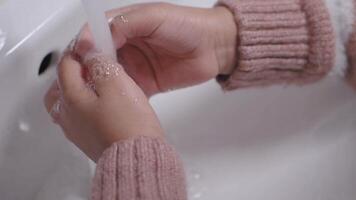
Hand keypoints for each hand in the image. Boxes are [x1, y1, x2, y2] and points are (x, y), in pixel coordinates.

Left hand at [44, 52, 163, 161]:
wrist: (137, 157)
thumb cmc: (128, 125)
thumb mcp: (116, 84)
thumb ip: (101, 64)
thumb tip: (92, 53)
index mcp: (71, 98)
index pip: (66, 65)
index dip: (80, 49)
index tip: (94, 43)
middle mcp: (69, 115)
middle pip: (60, 85)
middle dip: (74, 70)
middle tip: (91, 63)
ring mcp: (77, 129)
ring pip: (69, 101)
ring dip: (80, 88)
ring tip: (98, 83)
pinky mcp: (89, 138)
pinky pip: (81, 116)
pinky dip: (88, 104)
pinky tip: (104, 104)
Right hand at [75, 3, 236, 95]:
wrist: (214, 47)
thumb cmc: (189, 25)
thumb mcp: (155, 16)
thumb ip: (127, 23)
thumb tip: (100, 35)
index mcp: (125, 26)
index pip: (96, 33)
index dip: (85, 42)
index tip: (81, 52)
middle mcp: (126, 46)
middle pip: (98, 57)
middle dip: (87, 66)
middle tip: (82, 76)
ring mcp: (135, 67)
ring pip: (109, 76)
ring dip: (99, 83)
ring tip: (92, 90)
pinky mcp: (145, 84)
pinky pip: (127, 92)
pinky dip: (118, 97)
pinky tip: (111, 101)